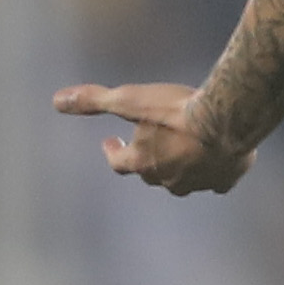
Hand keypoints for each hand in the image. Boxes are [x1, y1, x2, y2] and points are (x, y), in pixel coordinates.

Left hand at [52, 82, 256, 195]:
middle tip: (146, 146)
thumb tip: (56, 100)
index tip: (109, 143)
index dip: (113, 152)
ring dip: (177, 168)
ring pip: (181, 181)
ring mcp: (196, 184)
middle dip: (145, 161)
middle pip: (149, 174)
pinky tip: (216, 165)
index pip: (119, 163)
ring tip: (182, 152)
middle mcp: (166, 180)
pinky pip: (214, 182)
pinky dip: (212, 174)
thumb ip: (94, 100)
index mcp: (142, 162)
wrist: (226, 121)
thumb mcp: (130, 100)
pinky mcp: (223, 181)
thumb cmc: (176, 110)